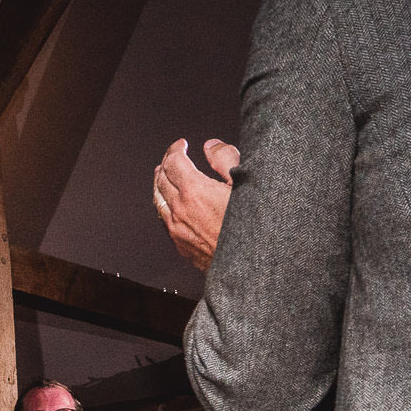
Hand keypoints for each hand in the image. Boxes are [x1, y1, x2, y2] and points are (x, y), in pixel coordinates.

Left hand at [152, 137, 239, 270]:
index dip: (175, 149)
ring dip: (159, 183)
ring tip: (162, 174)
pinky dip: (163, 203)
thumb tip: (210, 145)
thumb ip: (225, 160)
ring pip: (158, 199)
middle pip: (161, 178)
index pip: (173, 161)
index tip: (182, 144)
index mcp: (193, 191)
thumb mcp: (245, 185)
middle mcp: (179, 210)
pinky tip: (170, 203)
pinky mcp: (180, 244)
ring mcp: (176, 229)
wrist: (249, 267)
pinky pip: (163, 218)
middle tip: (172, 156)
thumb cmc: (252, 225)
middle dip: (166, 163)